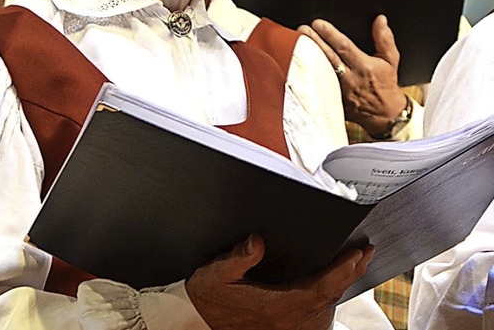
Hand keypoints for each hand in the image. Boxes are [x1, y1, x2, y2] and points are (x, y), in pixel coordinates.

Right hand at [186, 233, 373, 329]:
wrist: (196, 322)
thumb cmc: (206, 298)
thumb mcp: (215, 273)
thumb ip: (237, 258)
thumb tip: (257, 241)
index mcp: (275, 306)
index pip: (319, 288)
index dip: (342, 271)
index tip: (357, 254)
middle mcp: (286, 322)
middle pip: (329, 299)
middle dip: (350, 274)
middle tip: (365, 253)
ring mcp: (286, 329)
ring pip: (326, 311)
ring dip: (342, 289)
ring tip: (354, 266)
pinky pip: (316, 321)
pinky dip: (328, 303)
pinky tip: (330, 292)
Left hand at [298, 15, 407, 135]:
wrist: (384, 114)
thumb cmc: (386, 85)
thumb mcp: (391, 60)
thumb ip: (384, 38)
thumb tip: (380, 20)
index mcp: (363, 67)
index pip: (344, 47)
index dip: (330, 34)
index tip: (317, 23)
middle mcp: (349, 78)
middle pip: (327, 56)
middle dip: (312, 41)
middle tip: (301, 29)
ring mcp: (338, 90)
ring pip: (319, 71)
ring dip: (306, 56)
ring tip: (294, 43)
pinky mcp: (332, 100)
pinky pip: (317, 85)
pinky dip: (307, 74)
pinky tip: (297, 65)